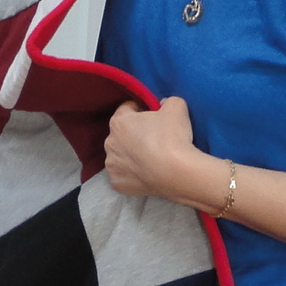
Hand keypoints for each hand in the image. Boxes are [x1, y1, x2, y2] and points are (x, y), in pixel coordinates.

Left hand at [103, 97, 218, 206]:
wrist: (176, 173)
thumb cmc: (173, 137)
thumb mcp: (176, 106)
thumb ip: (167, 101)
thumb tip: (163, 106)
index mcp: (118, 122)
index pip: (127, 108)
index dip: (142, 110)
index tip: (154, 116)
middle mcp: (109, 143)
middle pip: (122, 134)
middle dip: (135, 134)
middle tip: (156, 139)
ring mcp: (112, 165)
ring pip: (121, 156)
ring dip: (132, 155)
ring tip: (152, 158)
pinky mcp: (117, 183)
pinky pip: (124, 175)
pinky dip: (133, 174)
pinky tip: (147, 173)